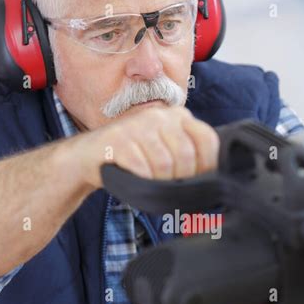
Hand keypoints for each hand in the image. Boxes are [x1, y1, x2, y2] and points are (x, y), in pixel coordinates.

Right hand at [72, 105, 219, 189]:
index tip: (197, 181)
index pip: (208, 140)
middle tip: (167, 187)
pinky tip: (132, 178)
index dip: (207, 166)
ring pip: (165, 165)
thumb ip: (188, 155)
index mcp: (178, 116)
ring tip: (148, 181)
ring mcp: (138, 125)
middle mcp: (160, 115)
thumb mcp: (165, 149)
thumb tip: (214, 181)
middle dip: (180, 180)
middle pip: (187, 157)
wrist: (89, 157)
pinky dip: (140, 181)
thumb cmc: (133, 157)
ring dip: (158, 182)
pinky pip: (142, 169)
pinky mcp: (119, 139)